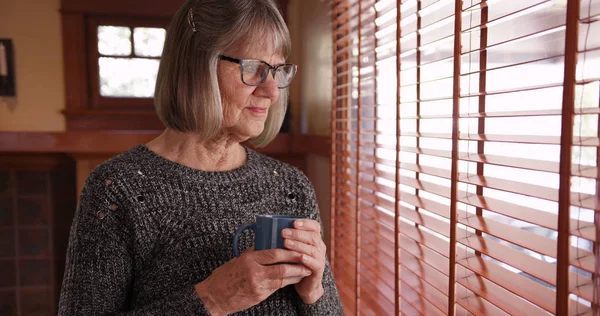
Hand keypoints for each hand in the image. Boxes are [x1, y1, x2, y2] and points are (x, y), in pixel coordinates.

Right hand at [194, 247, 311, 314]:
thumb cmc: (225, 275)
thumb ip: (254, 251)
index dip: (289, 252)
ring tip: (305, 270)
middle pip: (281, 268)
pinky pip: (277, 287)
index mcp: (249, 260)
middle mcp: (254, 273)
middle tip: (307, 260)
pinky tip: (294, 278)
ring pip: (282, 280)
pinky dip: (287, 282)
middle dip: (297, 264)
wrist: (215, 296)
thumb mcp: (239, 259)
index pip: (273, 254)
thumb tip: (267, 241)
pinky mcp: (259, 296)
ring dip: (296, 275)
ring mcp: (258, 286)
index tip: (299, 248)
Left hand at [282, 219, 325, 303]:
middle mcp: (320, 247)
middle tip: (283, 233)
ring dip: (299, 245)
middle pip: (312, 236)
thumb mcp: (293, 249)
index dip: (305, 223)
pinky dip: (307, 260)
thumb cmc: (296, 263)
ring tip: (286, 243)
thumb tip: (267, 229)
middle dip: (297, 234)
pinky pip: (315, 263)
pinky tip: (300, 257)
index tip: (293, 222)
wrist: (306, 284)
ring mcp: (320, 259)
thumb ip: (287, 239)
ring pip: (312, 249)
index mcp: (314, 239)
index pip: (314, 226)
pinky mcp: (318, 270)